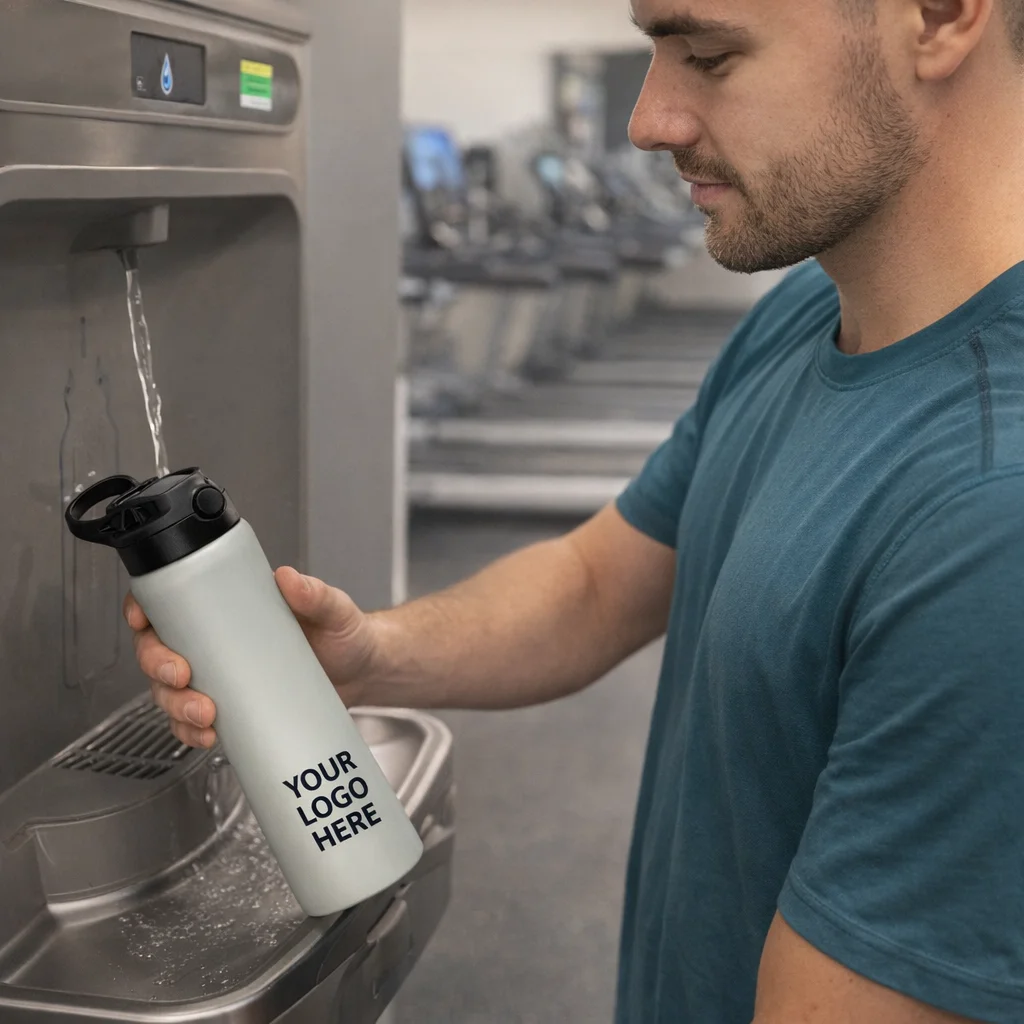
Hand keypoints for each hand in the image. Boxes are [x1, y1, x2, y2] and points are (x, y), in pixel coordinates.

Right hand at [126, 567, 380, 747]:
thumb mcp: (334, 608)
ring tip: (205, 716)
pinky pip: (195, 723)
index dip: (144, 609)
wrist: (365, 674)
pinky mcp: (234, 708)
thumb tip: (289, 579)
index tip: (144, 620)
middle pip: (159, 650)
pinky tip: (208, 736)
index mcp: (230, 607)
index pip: (171, 601)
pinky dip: (191, 733)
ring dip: (175, 707)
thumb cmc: (345, 633)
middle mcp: (217, 641)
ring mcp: (222, 676)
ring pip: (170, 691)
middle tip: (183, 677)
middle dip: (157, 667)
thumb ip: (315, 594)